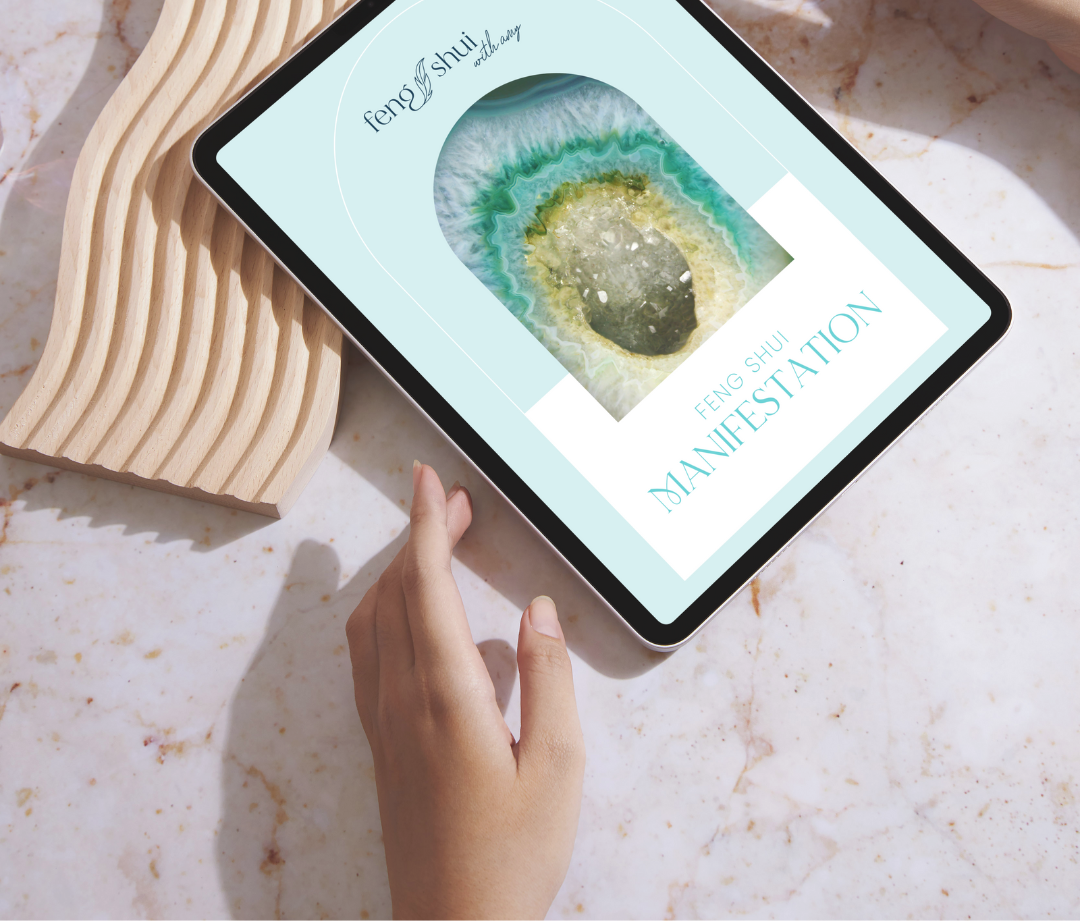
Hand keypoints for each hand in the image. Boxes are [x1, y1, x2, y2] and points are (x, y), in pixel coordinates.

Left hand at [346, 462, 584, 919]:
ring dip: (402, 570)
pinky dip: (388, 611)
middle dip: (420, 534)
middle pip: (397, 592)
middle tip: (455, 499)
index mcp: (445, 697)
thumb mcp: (557, 769)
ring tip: (440, 545)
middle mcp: (402, 700)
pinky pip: (370, 655)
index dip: (426, 524)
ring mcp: (385, 723)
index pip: (426, 586)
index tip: (427, 479)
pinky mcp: (383, 745)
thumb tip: (538, 610)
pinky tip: (421, 620)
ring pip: (375, 620)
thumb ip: (548, 680)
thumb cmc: (511, 856)